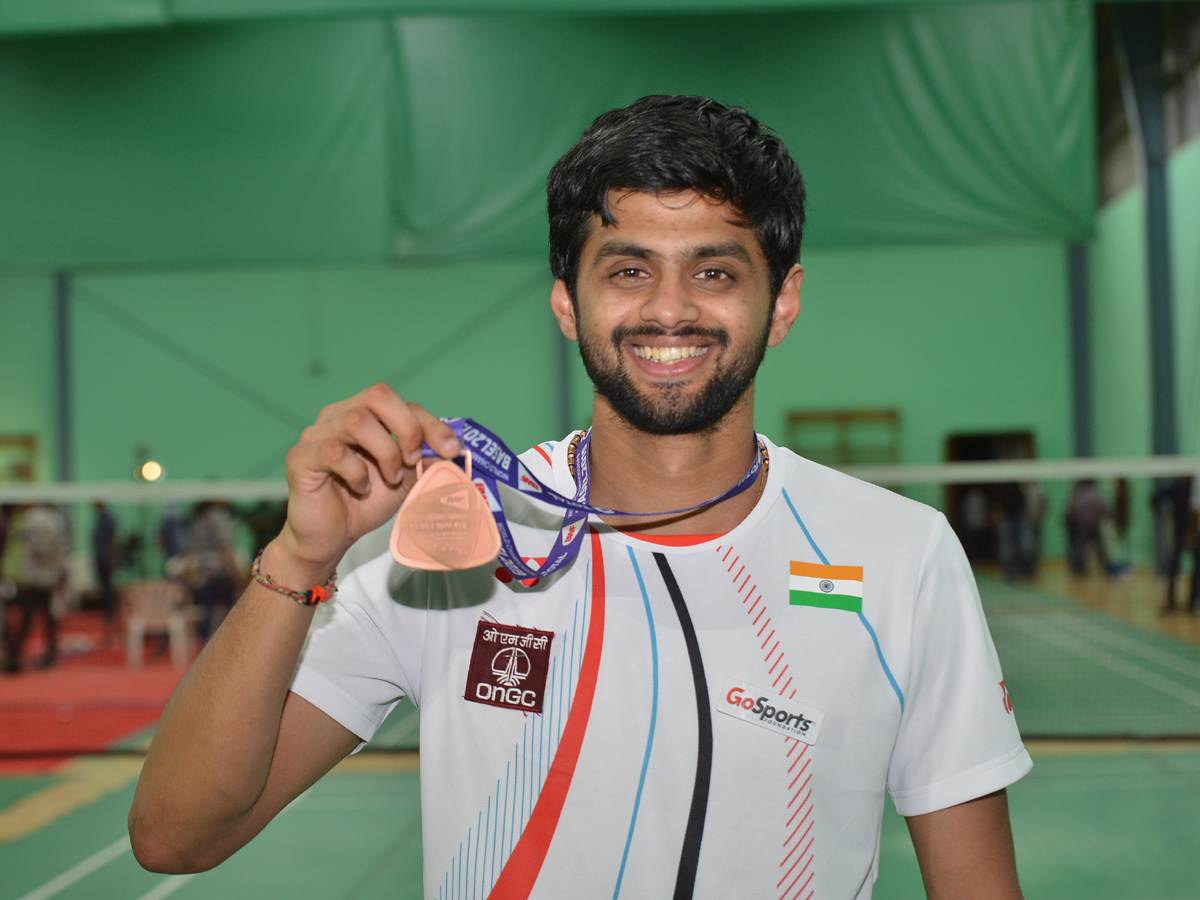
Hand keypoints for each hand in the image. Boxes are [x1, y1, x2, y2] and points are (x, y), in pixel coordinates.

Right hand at [275, 384, 460, 579]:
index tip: (451, 450)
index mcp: (362, 413)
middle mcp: (337, 416)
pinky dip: (357, 472)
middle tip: (413, 461)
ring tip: (390, 478)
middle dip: (407, 428)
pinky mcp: (300, 458)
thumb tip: (451, 448)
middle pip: (378, 395)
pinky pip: (333, 451)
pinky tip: (362, 488)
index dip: (429, 423)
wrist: (331, 538)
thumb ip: (424, 459)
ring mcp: (316, 435)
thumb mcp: (405, 478)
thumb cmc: (365, 503)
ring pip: (357, 420)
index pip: (399, 402)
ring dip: (385, 452)